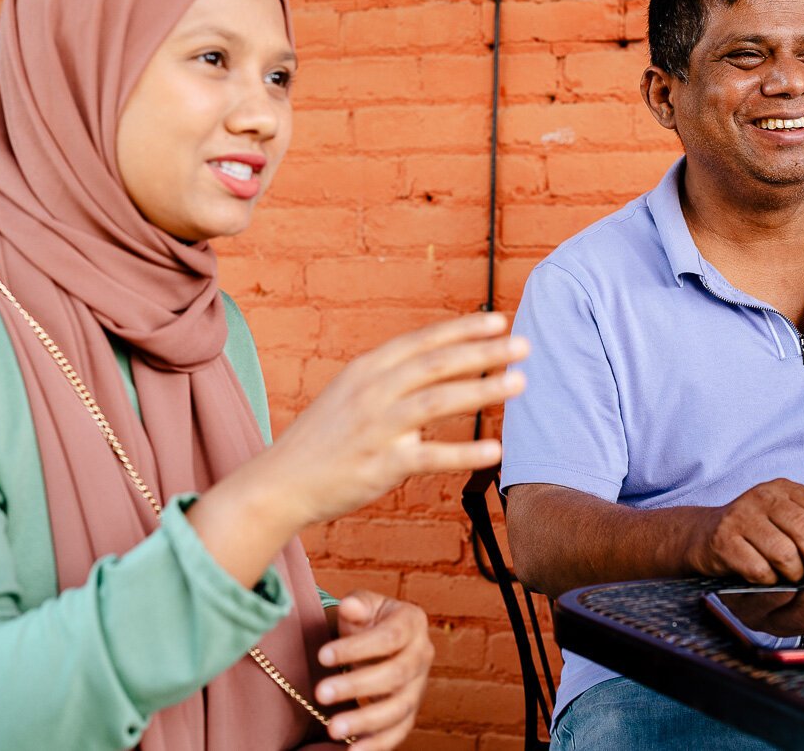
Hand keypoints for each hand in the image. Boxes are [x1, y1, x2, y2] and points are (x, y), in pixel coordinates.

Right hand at [265, 312, 527, 527]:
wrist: (280, 482)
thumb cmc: (324, 439)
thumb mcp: (351, 393)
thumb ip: (392, 379)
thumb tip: (438, 368)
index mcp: (368, 369)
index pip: (423, 340)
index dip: (463, 329)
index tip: (499, 320)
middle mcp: (373, 391)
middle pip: (437, 363)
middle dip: (484, 350)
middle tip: (523, 344)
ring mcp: (377, 427)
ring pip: (439, 400)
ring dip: (484, 389)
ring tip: (520, 383)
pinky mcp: (381, 464)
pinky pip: (431, 456)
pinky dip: (465, 452)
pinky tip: (495, 450)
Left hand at [315, 592, 432, 748]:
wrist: (380, 639)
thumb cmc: (368, 620)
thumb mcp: (362, 604)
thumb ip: (356, 605)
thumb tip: (349, 607)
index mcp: (412, 622)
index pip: (390, 637)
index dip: (357, 648)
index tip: (322, 655)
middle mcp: (422, 655)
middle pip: (396, 675)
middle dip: (357, 685)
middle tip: (320, 693)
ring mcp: (418, 686)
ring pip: (399, 708)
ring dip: (366, 721)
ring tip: (332, 728)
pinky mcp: (409, 712)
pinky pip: (399, 731)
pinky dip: (378, 744)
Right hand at [687, 479, 803, 584]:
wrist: (704, 535)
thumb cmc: (755, 531)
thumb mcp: (794, 524)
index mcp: (786, 490)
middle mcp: (763, 496)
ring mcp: (741, 516)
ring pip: (784, 553)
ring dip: (793, 574)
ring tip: (789, 575)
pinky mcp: (724, 539)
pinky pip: (759, 569)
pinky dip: (768, 580)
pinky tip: (765, 575)